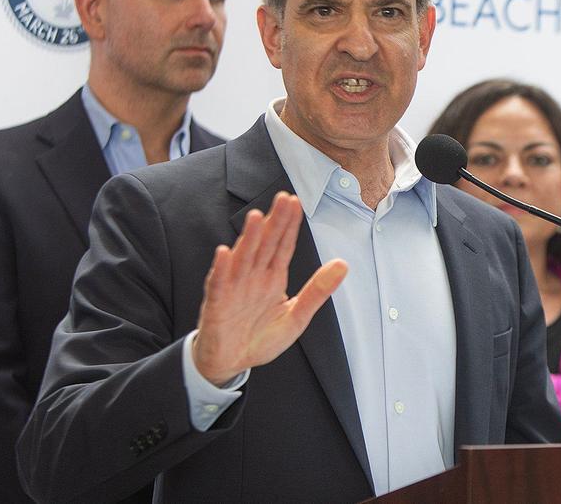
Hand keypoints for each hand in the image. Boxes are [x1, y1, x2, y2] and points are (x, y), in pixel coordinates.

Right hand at [193, 192, 347, 385]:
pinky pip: (218, 285)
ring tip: (257, 217)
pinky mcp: (217, 305)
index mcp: (272, 277)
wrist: (230, 363)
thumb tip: (343, 264)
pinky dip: (221, 269)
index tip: (297, 201)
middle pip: (265, 245)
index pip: (283, 245)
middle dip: (274, 222)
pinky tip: (224, 253)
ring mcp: (233, 289)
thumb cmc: (260, 338)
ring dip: (249, 238)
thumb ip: (318, 290)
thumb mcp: (296, 316)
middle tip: (283, 198)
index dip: (290, 224)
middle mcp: (253, 277)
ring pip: (243, 258)